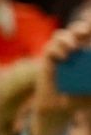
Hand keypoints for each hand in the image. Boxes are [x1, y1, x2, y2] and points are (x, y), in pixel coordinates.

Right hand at [30, 18, 90, 134]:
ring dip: (67, 37)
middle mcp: (74, 49)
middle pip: (77, 29)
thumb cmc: (81, 98)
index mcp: (88, 52)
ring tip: (72, 46)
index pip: (89, 35)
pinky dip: (56, 50)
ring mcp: (59, 52)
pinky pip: (49, 48)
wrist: (60, 108)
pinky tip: (64, 57)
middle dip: (81, 27)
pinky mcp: (48, 59)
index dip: (90, 27)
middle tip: (86, 31)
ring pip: (61, 35)